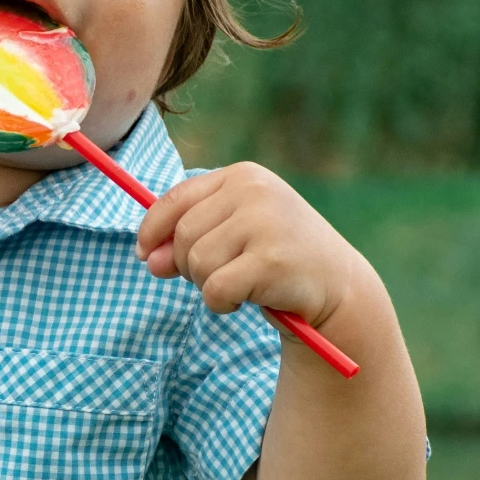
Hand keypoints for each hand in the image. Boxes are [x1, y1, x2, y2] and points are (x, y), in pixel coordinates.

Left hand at [136, 162, 366, 331]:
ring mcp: (264, 223)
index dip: (151, 229)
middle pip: (183, 235)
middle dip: (187, 265)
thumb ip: (188, 240)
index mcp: (243, 176)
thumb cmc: (277, 258)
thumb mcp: (233, 237)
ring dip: (207, 286)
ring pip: (196, 262)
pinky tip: (245, 299)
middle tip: (217, 277)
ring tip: (239, 285)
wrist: (336, 285)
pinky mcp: (270, 260)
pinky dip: (220, 303)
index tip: (143, 254)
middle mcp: (254, 191)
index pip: (175, 199)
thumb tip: (147, 258)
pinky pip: (214, 289)